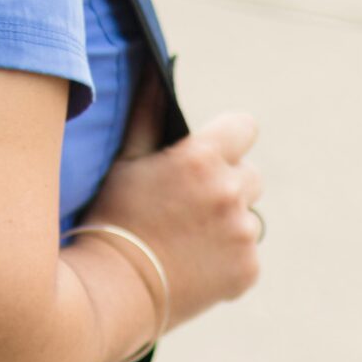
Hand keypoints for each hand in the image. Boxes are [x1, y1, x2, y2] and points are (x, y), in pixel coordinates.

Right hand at [82, 77, 262, 333]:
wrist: (112, 291)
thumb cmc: (111, 220)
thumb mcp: (124, 162)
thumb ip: (147, 114)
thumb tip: (155, 70)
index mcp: (203, 158)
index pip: (245, 127)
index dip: (227, 140)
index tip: (209, 156)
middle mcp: (230, 191)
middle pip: (249, 174)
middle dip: (226, 184)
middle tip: (187, 207)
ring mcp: (243, 233)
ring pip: (247, 216)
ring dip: (226, 223)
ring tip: (185, 241)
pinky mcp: (248, 269)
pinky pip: (246, 254)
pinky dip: (227, 260)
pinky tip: (193, 266)